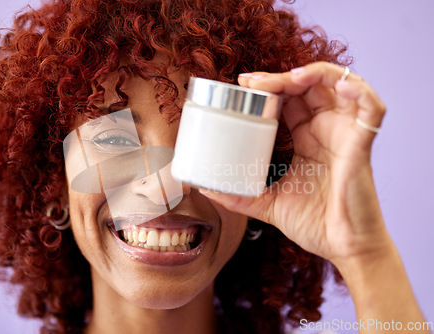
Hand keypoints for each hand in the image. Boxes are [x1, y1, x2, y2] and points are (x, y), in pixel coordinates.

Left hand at [200, 61, 391, 266]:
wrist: (344, 250)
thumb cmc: (315, 225)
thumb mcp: (268, 204)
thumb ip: (238, 195)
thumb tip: (204, 188)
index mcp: (308, 140)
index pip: (289, 100)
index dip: (270, 87)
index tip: (243, 84)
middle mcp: (327, 131)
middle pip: (307, 87)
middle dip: (281, 77)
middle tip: (252, 81)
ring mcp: (345, 134)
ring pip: (337, 85)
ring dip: (313, 74)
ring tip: (287, 79)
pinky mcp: (362, 145)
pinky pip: (371, 108)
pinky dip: (358, 91)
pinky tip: (337, 86)